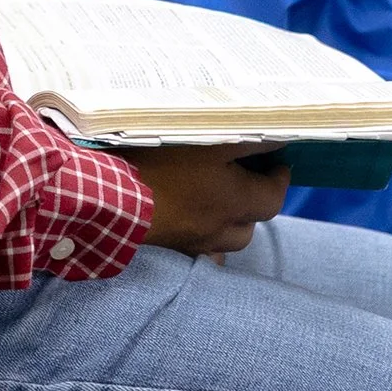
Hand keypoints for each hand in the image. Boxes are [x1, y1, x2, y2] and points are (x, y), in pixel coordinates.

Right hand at [133, 144, 289, 255]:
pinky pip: (201, 251)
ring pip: (227, 241)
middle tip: (247, 180)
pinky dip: (205, 238)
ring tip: (221, 201)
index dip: (280, 179)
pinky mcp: (172, 247)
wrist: (112, 195)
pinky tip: (194, 222)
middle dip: (255, 205)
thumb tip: (278, 139)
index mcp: (235, 202)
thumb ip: (248, 141)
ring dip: (231, 223)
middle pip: (251, 226)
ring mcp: (195, 243)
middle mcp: (221, 229)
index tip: (278, 163)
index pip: (274, 197)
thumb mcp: (208, 142)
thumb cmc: (163, 163)